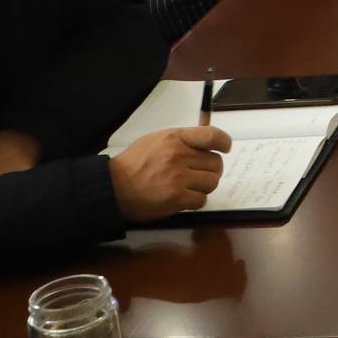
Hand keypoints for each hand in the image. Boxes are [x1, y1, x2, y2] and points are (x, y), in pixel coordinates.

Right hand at [110, 125, 229, 220]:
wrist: (112, 187)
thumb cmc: (134, 163)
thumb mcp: (156, 141)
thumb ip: (182, 141)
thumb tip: (208, 144)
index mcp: (175, 138)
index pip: (212, 136)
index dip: (224, 143)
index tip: (225, 149)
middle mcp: (178, 155)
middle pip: (216, 164)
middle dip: (210, 171)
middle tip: (198, 175)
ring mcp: (178, 177)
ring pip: (212, 183)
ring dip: (204, 187)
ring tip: (188, 187)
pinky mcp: (176, 197)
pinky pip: (201, 200)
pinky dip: (195, 201)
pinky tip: (183, 198)